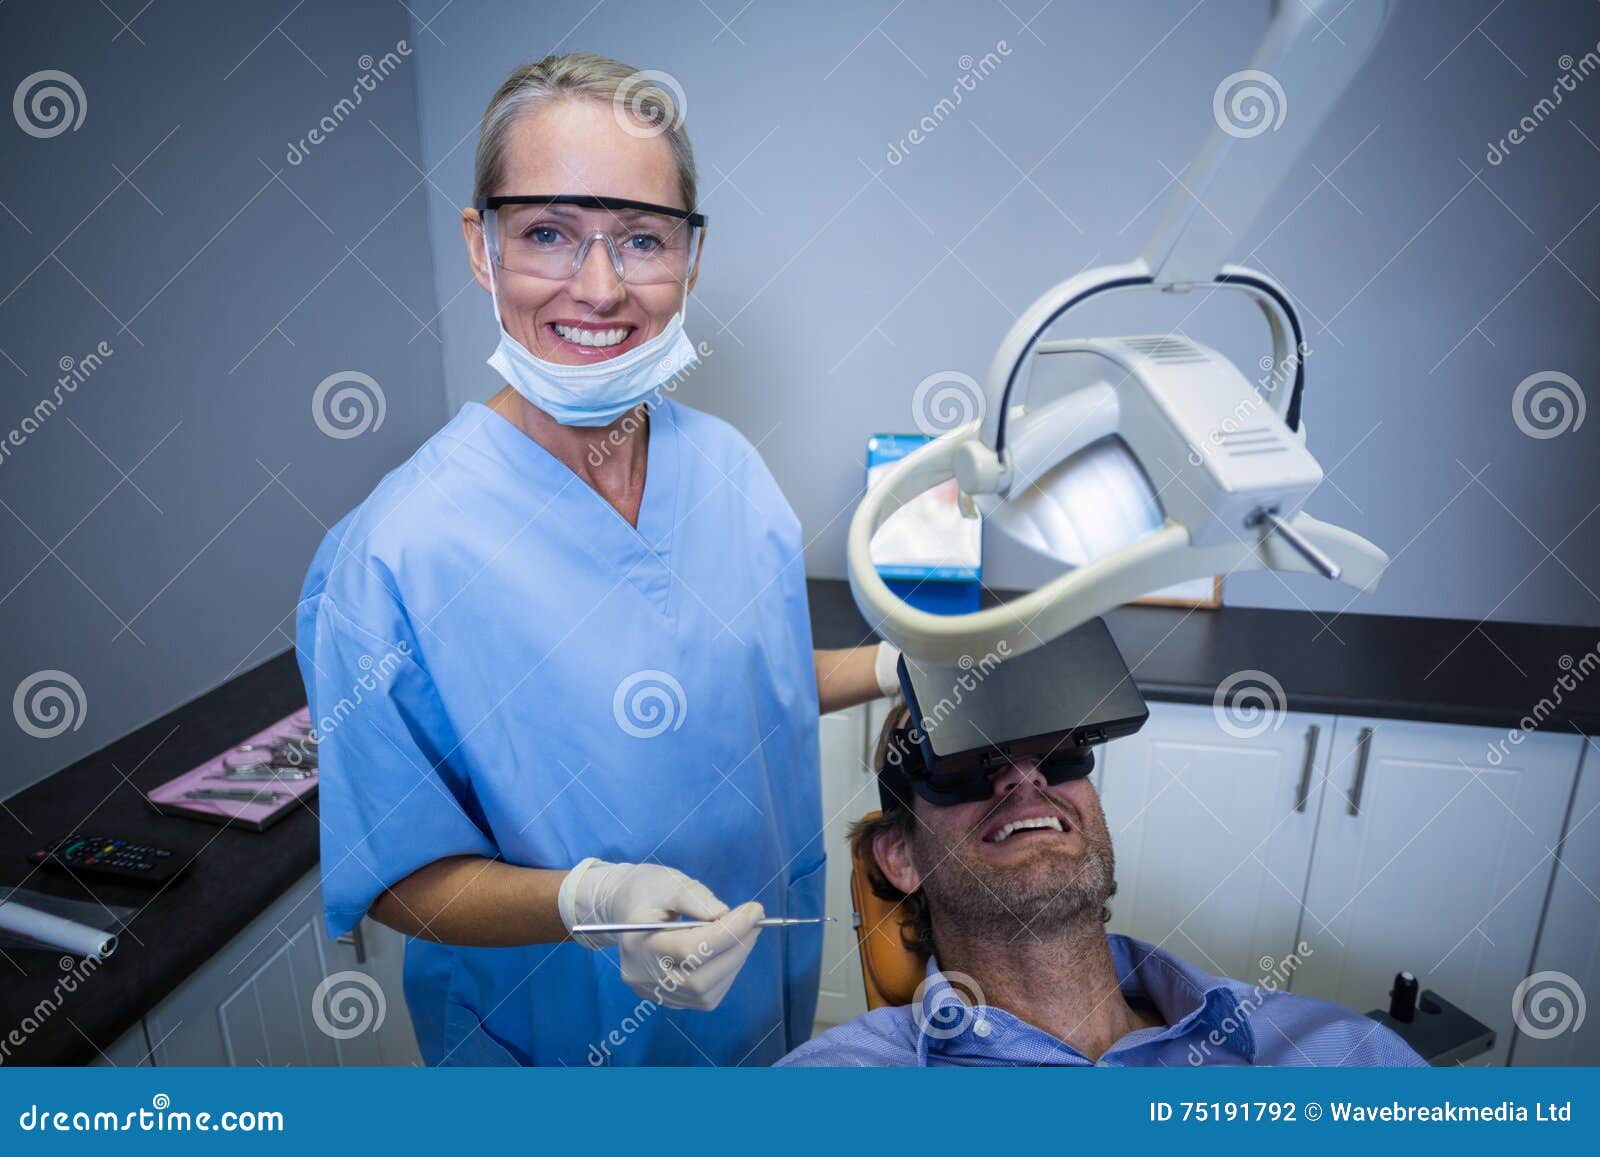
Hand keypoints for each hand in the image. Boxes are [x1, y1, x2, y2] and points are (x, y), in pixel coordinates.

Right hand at [558, 859, 763, 1010]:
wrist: (621, 908)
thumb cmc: (647, 890)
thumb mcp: (670, 881)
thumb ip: (697, 898)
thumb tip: (727, 917)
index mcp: (637, 940)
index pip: (690, 948)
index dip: (729, 932)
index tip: (755, 911)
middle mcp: (641, 974)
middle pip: (699, 978)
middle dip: (736, 950)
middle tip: (755, 924)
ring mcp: (651, 991)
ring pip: (705, 993)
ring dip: (734, 964)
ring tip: (744, 935)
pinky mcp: (663, 998)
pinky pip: (703, 997)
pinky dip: (724, 976)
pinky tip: (729, 952)